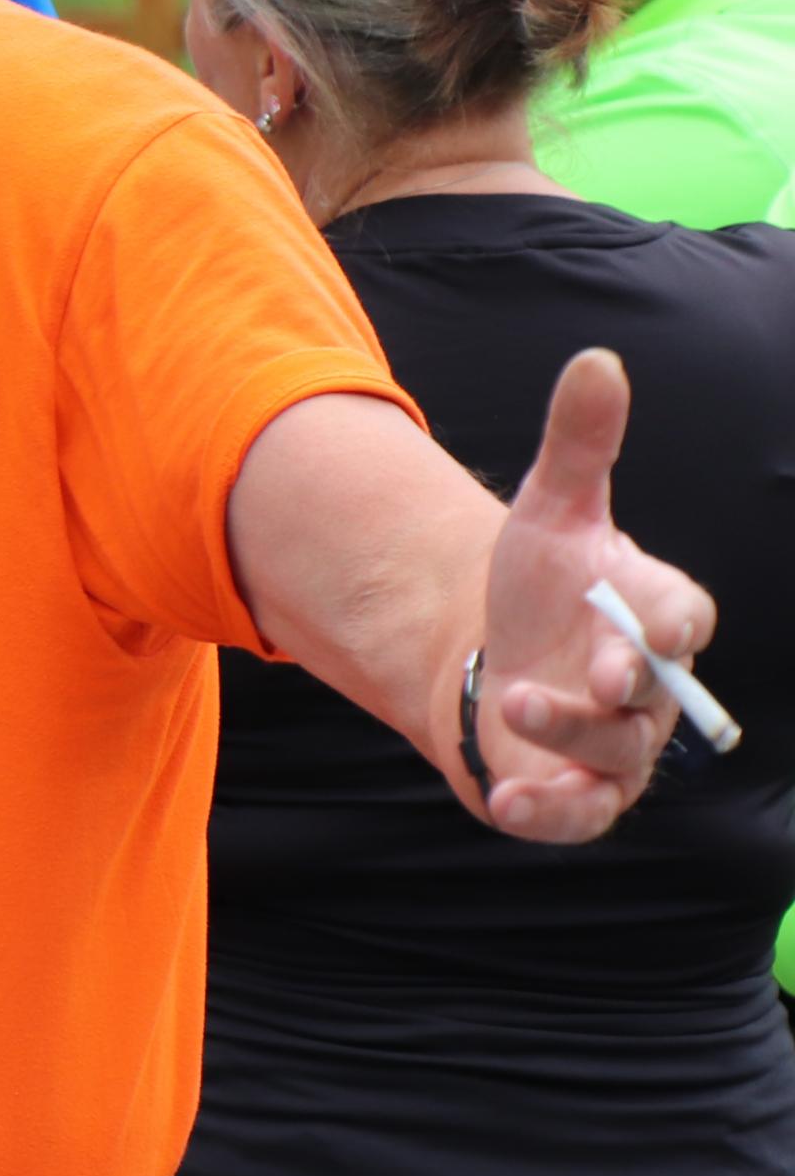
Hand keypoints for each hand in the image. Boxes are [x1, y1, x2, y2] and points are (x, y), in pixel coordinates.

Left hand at [472, 349, 716, 840]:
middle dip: (629, 682)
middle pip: (656, 692)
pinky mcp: (575, 793)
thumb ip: (579, 445)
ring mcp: (615, 747)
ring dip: (569, 733)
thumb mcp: (548, 511)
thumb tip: (597, 359)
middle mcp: (647, 687)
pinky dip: (549, 815)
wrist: (493, 656)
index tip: (651, 620)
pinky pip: (578, 816)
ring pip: (616, 755)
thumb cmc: (539, 586)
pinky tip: (506, 803)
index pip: (682, 618)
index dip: (669, 621)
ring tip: (514, 699)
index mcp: (651, 616)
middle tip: (597, 670)